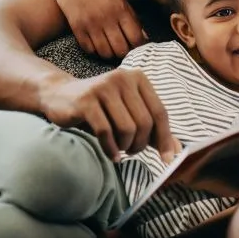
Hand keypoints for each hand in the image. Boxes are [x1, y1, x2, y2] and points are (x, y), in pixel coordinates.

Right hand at [39, 67, 181, 160]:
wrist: (60, 96)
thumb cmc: (99, 109)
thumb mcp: (128, 114)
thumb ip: (152, 130)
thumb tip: (178, 152)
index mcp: (137, 78)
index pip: (160, 112)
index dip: (166, 138)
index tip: (167, 159)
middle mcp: (122, 78)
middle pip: (145, 122)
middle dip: (141, 145)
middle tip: (132, 152)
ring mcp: (103, 87)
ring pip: (127, 128)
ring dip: (126, 147)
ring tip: (120, 150)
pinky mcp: (86, 100)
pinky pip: (106, 131)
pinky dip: (111, 149)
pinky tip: (111, 154)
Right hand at [47, 0, 146, 59]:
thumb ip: (131, 16)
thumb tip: (144, 36)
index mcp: (121, 9)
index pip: (136, 38)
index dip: (138, 46)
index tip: (135, 46)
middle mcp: (107, 18)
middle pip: (121, 50)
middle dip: (124, 52)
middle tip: (122, 48)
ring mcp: (90, 23)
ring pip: (105, 53)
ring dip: (108, 53)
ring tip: (109, 47)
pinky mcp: (76, 27)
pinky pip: (88, 49)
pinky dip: (93, 49)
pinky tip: (95, 42)